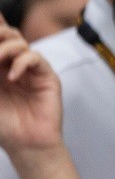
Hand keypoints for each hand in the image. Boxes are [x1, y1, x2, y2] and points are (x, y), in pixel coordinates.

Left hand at [0, 25, 61, 157]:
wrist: (25, 144)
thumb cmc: (3, 125)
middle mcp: (11, 66)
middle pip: (6, 34)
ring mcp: (29, 70)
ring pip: (19, 41)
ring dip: (6, 47)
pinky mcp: (46, 76)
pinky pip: (35, 58)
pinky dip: (22, 62)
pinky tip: (13, 78)